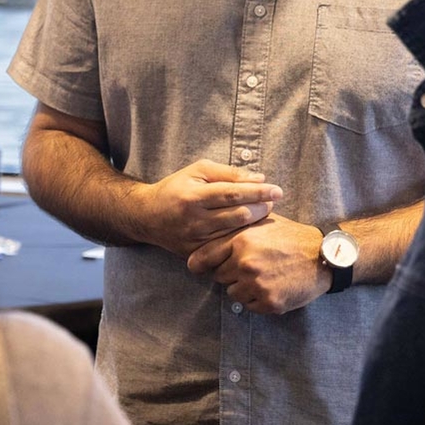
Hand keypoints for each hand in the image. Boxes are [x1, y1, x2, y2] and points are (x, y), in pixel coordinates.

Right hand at [130, 160, 280, 257]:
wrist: (147, 216)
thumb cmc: (176, 188)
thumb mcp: (197, 171)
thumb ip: (228, 173)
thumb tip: (259, 178)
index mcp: (193, 197)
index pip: (233, 194)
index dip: (258, 192)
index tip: (277, 190)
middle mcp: (194, 220)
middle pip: (238, 215)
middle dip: (261, 207)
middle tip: (273, 201)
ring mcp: (195, 240)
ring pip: (235, 233)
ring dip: (255, 223)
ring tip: (264, 212)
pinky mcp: (196, 253)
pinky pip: (225, 247)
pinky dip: (241, 237)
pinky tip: (250, 229)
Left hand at [185, 213, 326, 313]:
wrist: (324, 256)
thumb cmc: (291, 236)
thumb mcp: (262, 223)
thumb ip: (236, 227)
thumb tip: (210, 227)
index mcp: (241, 241)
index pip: (203, 258)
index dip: (200, 264)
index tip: (198, 268)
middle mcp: (245, 263)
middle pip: (218, 277)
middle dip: (228, 274)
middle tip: (248, 268)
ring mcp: (257, 284)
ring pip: (232, 293)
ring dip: (243, 288)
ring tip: (263, 277)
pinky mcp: (269, 302)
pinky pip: (250, 306)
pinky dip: (257, 300)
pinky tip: (272, 286)